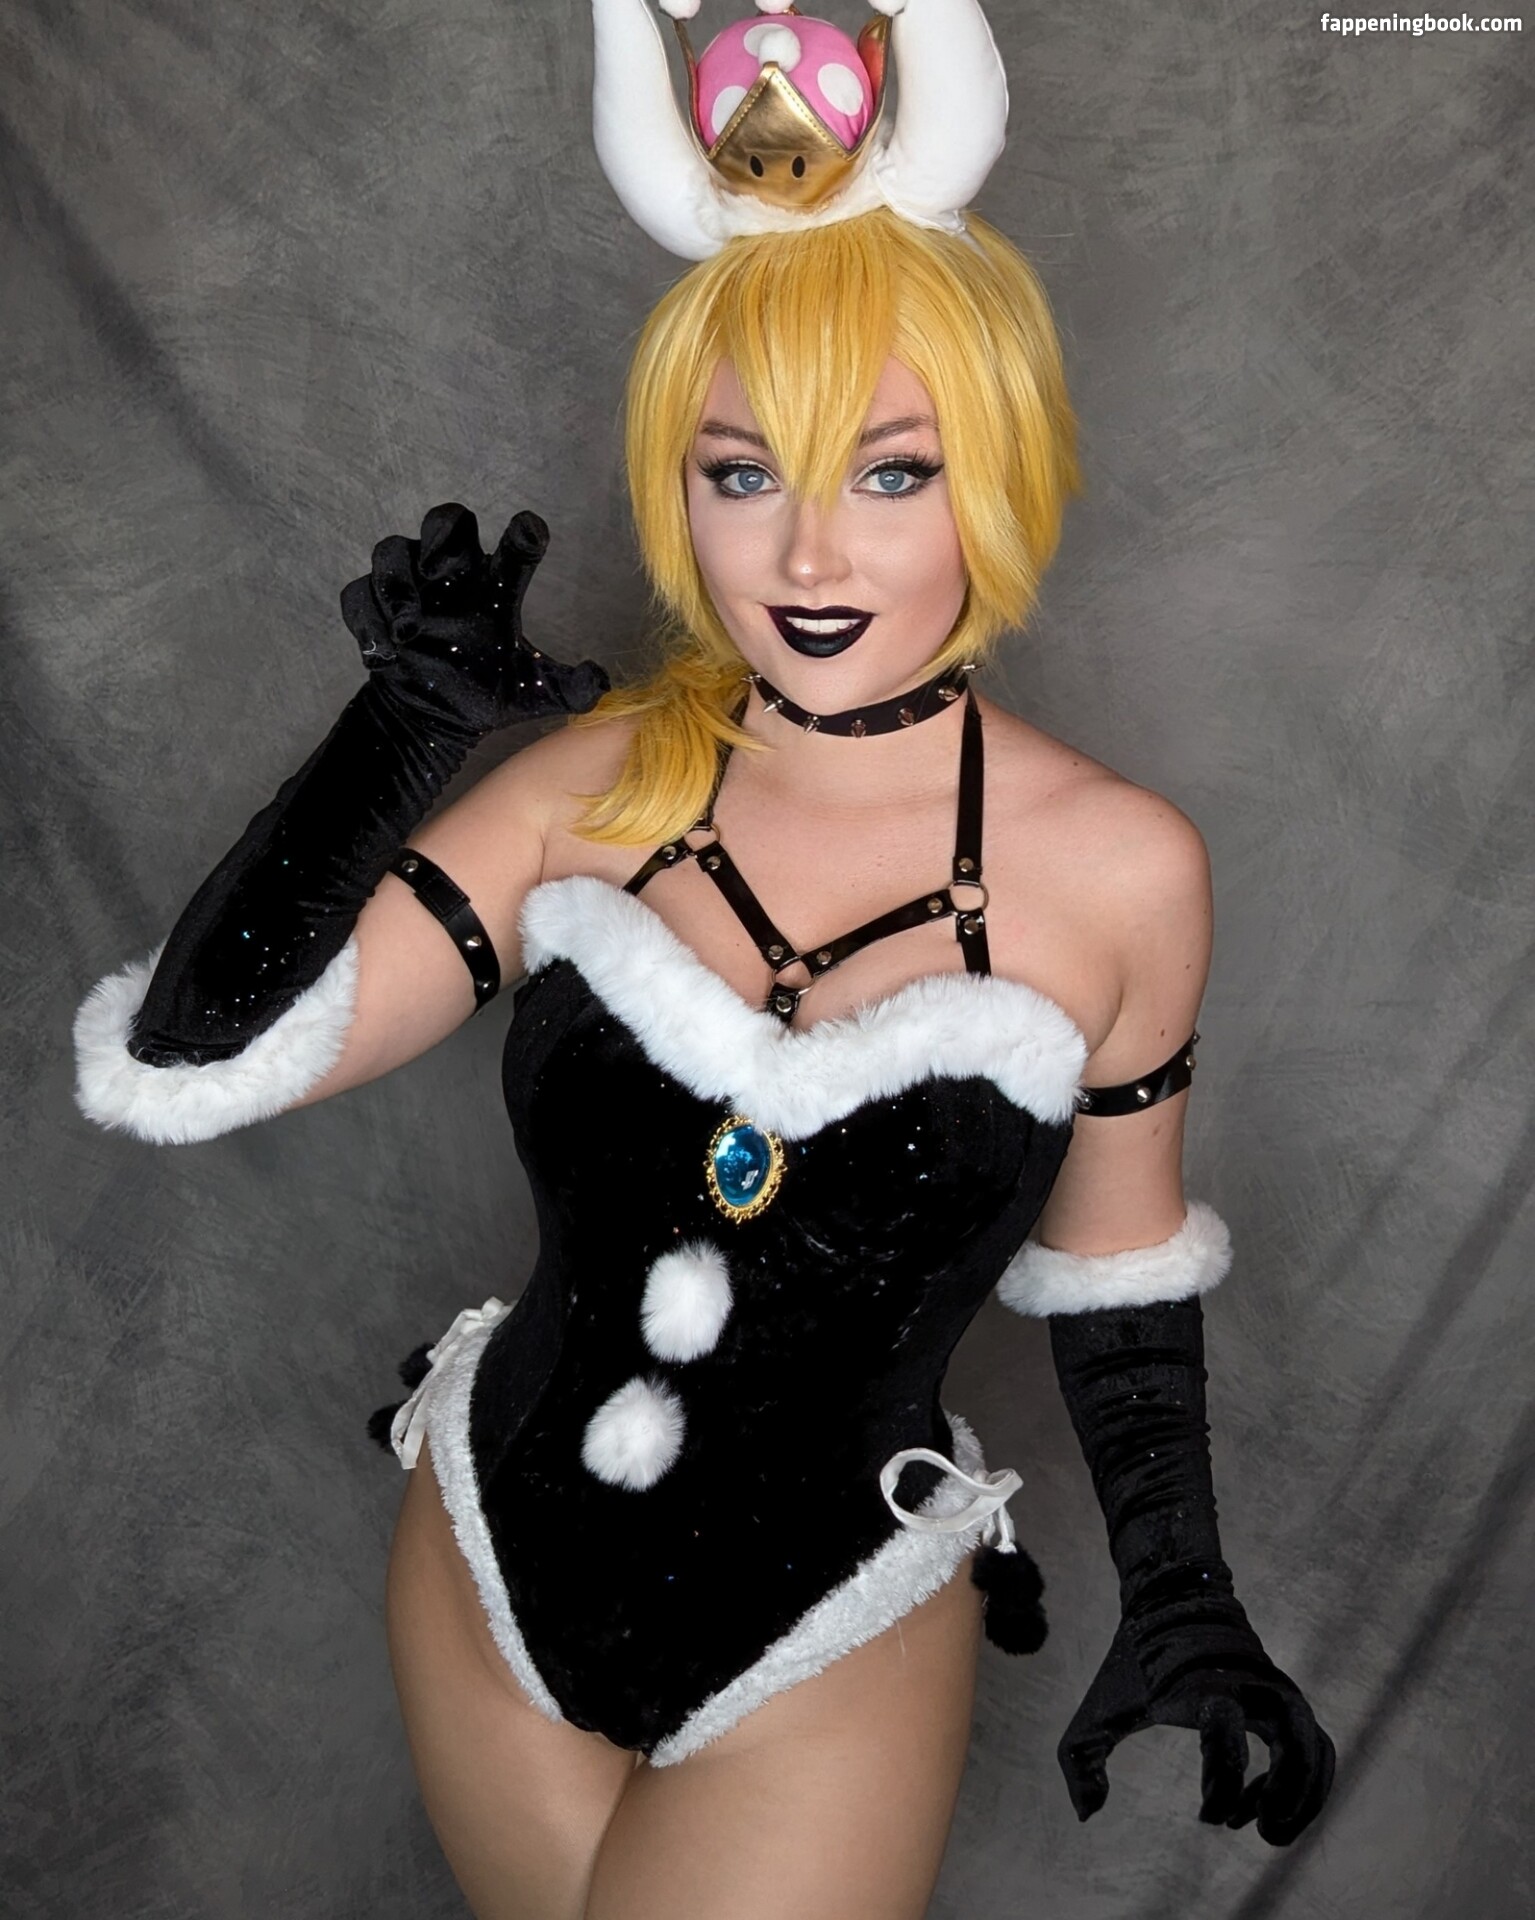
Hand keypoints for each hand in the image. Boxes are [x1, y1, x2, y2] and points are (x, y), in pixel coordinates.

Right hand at [340, 502, 609, 733]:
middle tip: (442, 572)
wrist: (435, 719)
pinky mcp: (374, 612)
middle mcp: (454, 576)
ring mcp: (410, 589)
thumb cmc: (485, 693)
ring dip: (396, 585)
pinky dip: (366, 619)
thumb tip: (603, 683)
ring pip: (392, 551)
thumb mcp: (533, 694)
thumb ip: (572, 688)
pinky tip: (383, 652)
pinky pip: (358, 595)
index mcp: (497, 584)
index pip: (515, 545)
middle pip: (446, 521)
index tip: (529, 534)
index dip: (523, 534)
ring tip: (408, 629)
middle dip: (442, 536)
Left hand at [1058, 1581, 1335, 1846]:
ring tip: (1270, 1832)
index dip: (1223, 1788)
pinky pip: (1314, 1743)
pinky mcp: (1285, 1697)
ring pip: (1315, 1747)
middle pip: (1295, 1741)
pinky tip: (1264, 1807)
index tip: (1208, 1818)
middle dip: (1289, 1797)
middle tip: (1262, 1834)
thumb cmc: (1132, 1663)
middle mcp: (1248, 1686)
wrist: (1170, 1600)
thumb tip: (1086, 1815)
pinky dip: (1306, 1780)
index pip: (1225, 1738)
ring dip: (1306, 1797)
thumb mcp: (1098, 1709)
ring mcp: (1273, 1689)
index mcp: (1202, 1687)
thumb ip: (1083, 1762)